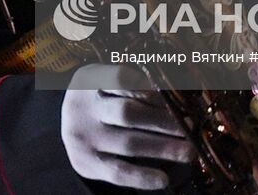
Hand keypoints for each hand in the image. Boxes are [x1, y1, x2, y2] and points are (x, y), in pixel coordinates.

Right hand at [61, 64, 193, 189]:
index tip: (173, 99)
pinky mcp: (86, 163)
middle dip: (164, 121)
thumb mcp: (105, 82)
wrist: (68, 124)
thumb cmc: (99, 99)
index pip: (120, 78)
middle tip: (190, 127)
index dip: (149, 89)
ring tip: (188, 152)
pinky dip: (142, 177)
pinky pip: (118, 172)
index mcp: (90, 80)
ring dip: (163, 148)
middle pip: (128, 113)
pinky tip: (163, 179)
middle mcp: (83, 107)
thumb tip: (177, 100)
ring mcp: (83, 137)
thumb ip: (133, 84)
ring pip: (128, 144)